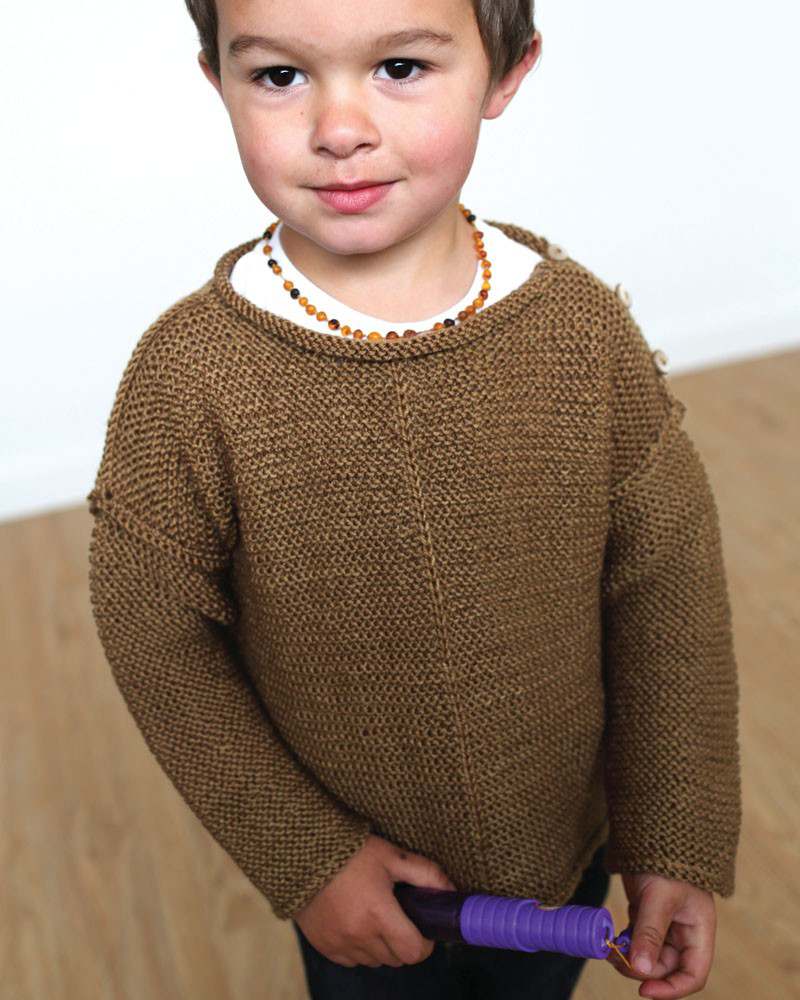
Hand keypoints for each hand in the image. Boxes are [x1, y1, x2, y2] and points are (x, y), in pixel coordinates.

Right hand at [292, 834, 456, 967]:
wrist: (305, 854)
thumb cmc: (352, 853)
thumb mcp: (392, 856)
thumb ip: (426, 874)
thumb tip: (451, 891)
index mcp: (379, 914)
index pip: (414, 952)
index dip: (424, 943)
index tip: (421, 928)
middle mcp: (359, 935)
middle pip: (396, 959)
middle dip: (403, 942)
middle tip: (399, 917)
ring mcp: (340, 944)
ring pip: (375, 962)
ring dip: (381, 947)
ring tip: (375, 916)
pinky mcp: (324, 947)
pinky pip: (352, 960)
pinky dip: (359, 948)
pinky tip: (356, 922)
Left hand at [606, 871, 715, 997]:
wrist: (650, 830)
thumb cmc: (664, 861)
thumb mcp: (658, 898)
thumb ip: (650, 934)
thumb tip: (641, 970)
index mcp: (699, 930)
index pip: (693, 974)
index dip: (671, 988)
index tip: (644, 990)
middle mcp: (685, 932)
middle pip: (666, 967)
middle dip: (641, 969)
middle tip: (615, 959)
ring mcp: (665, 925)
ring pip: (648, 956)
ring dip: (629, 958)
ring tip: (610, 949)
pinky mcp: (646, 916)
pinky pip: (637, 941)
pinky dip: (624, 943)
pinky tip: (612, 938)